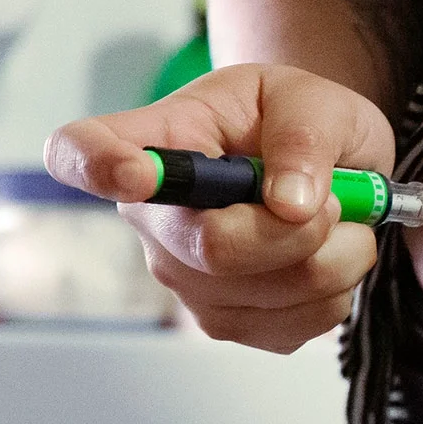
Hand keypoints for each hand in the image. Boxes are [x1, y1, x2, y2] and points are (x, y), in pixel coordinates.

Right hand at [44, 63, 392, 352]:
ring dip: (338, 251)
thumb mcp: (313, 99)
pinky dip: (341, 285)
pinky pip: (302, 321)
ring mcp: (187, 282)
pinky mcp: (230, 324)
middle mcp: (156, 221)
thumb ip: (303, 138)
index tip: (137, 173)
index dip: (96, 166)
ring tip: (335, 215)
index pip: (81, 152)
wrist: (330, 165)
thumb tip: (290, 203)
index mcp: (157, 141)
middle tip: (332, 194)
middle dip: (300, 224)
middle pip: (214, 248)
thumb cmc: (302, 121)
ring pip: (274, 290)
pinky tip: (328, 251)